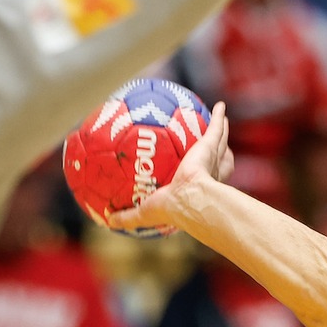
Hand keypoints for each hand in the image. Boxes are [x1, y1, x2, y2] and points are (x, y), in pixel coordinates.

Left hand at [105, 100, 234, 235]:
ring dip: (219, 131)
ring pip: (217, 143)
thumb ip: (127, 216)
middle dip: (213, 153)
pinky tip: (219, 105)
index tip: (189, 172)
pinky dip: (218, 116)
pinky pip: (215, 128)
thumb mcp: (142, 212)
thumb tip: (108, 220)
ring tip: (218, 120)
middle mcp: (205, 174)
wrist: (188, 200)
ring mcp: (210, 160)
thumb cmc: (169, 208)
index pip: (193, 182)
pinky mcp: (209, 147)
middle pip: (213, 162)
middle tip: (209, 144)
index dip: (193, 177)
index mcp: (190, 188)